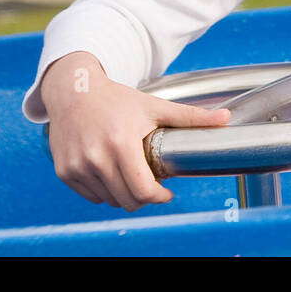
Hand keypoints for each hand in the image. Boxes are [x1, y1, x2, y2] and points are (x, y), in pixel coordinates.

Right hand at [40, 51, 230, 210]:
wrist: (74, 91)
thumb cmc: (117, 99)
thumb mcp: (154, 106)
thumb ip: (191, 116)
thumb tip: (226, 118)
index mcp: (120, 143)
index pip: (142, 191)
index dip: (158, 197)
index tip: (165, 191)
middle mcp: (95, 158)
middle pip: (127, 200)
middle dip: (143, 197)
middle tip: (150, 182)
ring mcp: (76, 166)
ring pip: (108, 201)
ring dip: (123, 194)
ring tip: (130, 173)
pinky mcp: (64, 172)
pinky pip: (91, 196)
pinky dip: (103, 191)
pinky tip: (110, 172)